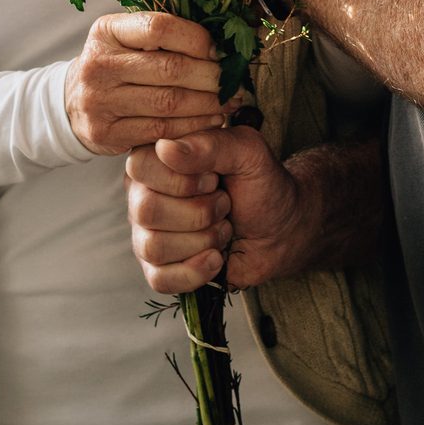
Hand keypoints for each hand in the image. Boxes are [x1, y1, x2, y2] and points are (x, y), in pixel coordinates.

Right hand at [64, 12, 226, 156]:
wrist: (73, 102)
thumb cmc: (115, 65)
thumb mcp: (127, 39)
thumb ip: (164, 36)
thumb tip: (221, 42)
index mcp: (106, 31)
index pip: (159, 28)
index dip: (197, 39)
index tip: (220, 51)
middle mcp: (98, 64)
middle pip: (169, 68)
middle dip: (211, 76)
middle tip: (233, 82)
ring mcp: (98, 101)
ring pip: (169, 103)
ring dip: (208, 104)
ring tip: (228, 102)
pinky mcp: (105, 133)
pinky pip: (161, 131)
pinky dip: (193, 127)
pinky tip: (210, 121)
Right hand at [124, 126, 306, 291]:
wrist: (281, 231)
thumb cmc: (261, 185)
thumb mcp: (248, 152)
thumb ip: (210, 145)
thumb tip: (165, 148)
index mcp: (156, 158)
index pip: (142, 167)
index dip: (185, 180)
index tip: (215, 179)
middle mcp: (143, 194)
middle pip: (146, 211)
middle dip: (200, 213)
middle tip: (224, 205)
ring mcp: (147, 232)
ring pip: (153, 247)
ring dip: (203, 241)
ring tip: (222, 229)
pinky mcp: (159, 268)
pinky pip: (159, 279)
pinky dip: (196, 272)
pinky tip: (216, 258)